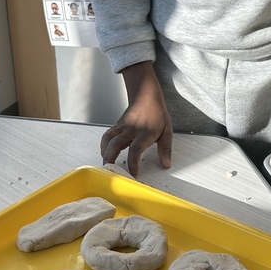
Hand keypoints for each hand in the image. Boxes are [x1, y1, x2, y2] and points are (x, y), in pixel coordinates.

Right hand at [100, 62, 172, 176]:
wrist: (146, 96)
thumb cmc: (157, 114)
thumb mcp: (167, 131)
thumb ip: (165, 149)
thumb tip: (166, 164)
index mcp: (144, 132)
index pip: (135, 149)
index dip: (132, 162)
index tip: (133, 172)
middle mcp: (131, 129)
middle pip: (116, 144)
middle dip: (110, 158)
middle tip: (110, 171)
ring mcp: (122, 126)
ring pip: (108, 139)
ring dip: (104, 152)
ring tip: (105, 164)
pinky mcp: (117, 125)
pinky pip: (107, 135)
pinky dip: (103, 145)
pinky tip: (104, 152)